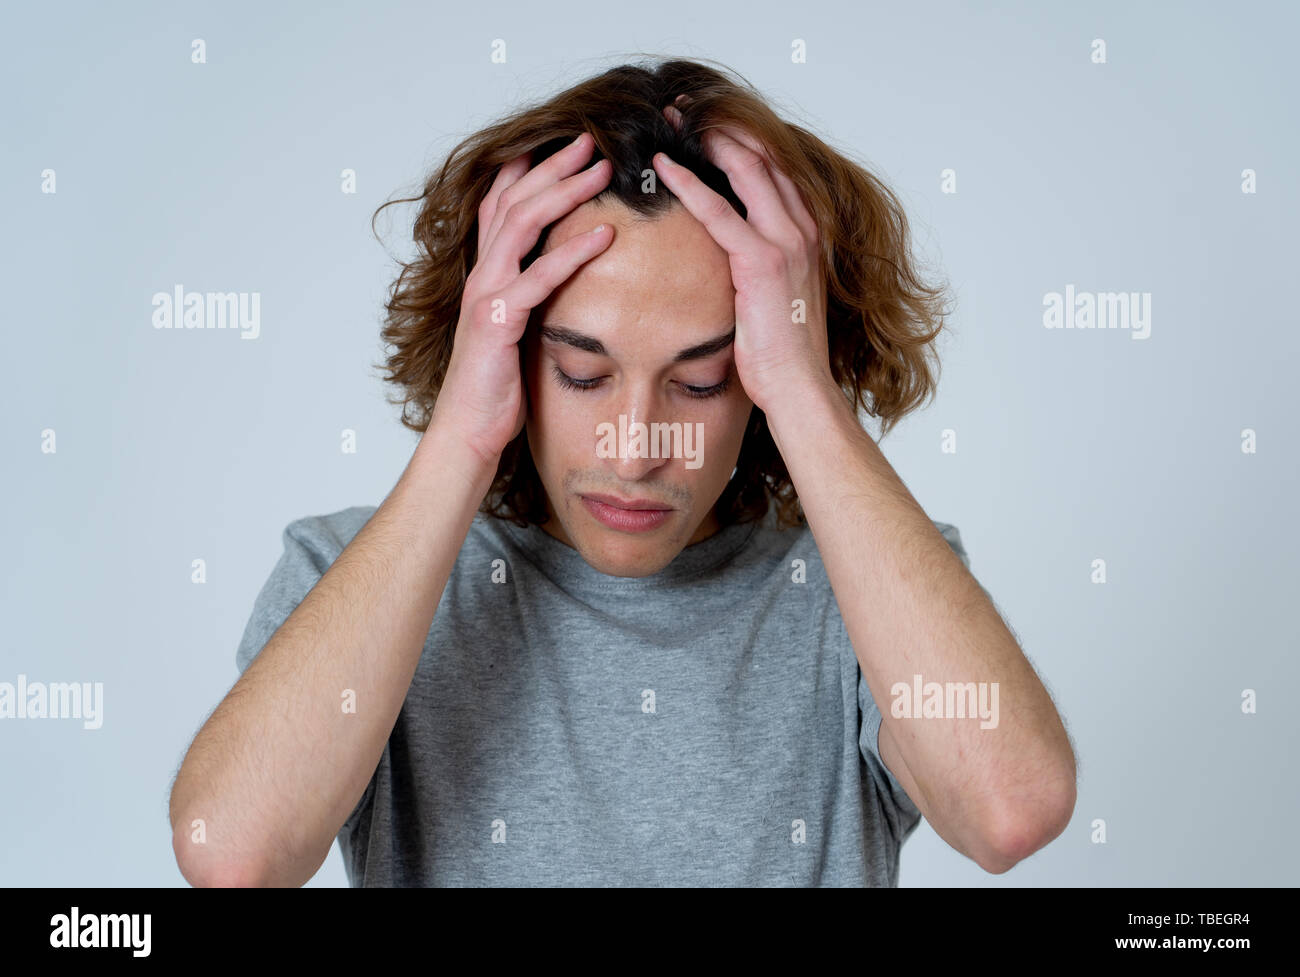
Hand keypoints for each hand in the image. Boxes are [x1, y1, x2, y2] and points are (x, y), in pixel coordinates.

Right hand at [427, 132, 613, 465]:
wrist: (469, 432)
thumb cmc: (495, 388)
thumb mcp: (515, 332)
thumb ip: (530, 300)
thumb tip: (561, 283)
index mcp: (486, 275)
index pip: (500, 205)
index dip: (526, 169)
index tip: (559, 143)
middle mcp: (482, 275)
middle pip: (513, 200)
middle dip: (552, 165)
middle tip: (590, 141)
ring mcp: (486, 295)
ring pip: (522, 224)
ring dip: (564, 191)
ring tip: (601, 169)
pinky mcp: (498, 321)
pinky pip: (537, 278)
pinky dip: (572, 253)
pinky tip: (604, 236)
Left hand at [652, 105, 834, 416]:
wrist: (799, 387)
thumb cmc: (783, 352)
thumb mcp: (774, 297)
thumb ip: (758, 265)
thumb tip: (727, 256)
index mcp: (807, 234)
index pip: (774, 169)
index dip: (740, 140)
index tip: (707, 123)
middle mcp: (803, 229)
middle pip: (762, 156)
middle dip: (721, 126)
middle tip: (683, 108)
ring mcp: (786, 241)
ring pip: (745, 169)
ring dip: (705, 140)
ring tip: (671, 121)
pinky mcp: (762, 260)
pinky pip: (720, 211)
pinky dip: (689, 184)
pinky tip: (664, 167)